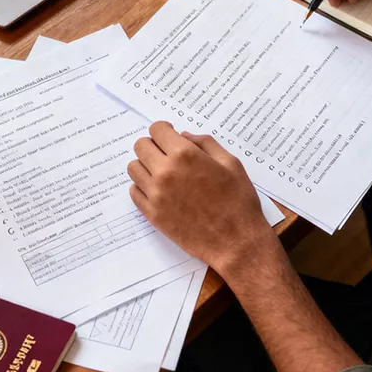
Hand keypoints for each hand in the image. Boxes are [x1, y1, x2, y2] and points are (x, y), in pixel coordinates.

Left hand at [128, 122, 277, 276]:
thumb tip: (183, 136)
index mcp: (186, 156)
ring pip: (134, 168)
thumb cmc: (238, 201)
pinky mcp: (152, 215)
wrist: (236, 241)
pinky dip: (144, 187)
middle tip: (167, 153)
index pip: (156, 130)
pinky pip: (135, 192)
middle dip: (153, 145)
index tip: (171, 135)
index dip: (164, 130)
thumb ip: (205, 144)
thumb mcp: (231, 163)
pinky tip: (160, 190)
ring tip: (163, 173)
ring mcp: (156, 195)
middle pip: (141, 146)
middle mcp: (165, 173)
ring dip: (146, 165)